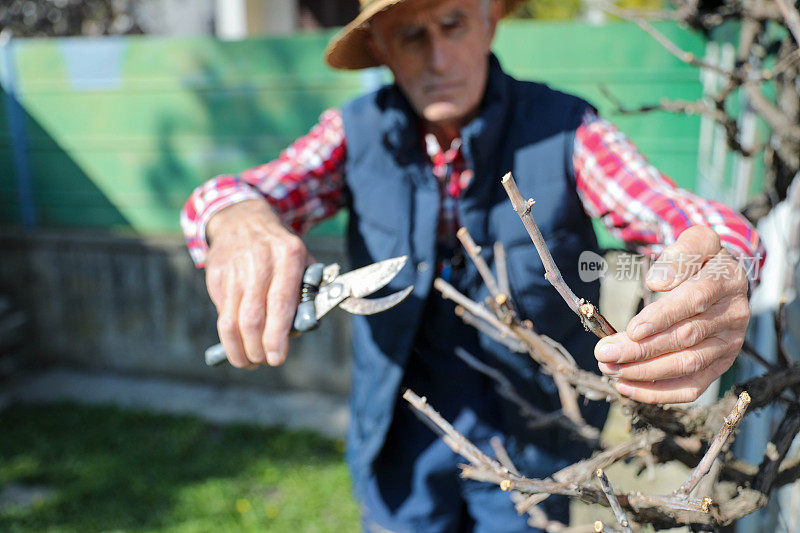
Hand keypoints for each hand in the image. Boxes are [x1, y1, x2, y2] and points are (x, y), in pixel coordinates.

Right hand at [205, 199, 307, 367]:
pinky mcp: (215, 275)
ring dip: (239, 348)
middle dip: (257, 348)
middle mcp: (260, 261)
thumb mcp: (303, 260)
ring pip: (231, 320)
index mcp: (288, 255)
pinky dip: (228, 334)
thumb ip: (306, 293)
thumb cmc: (280, 249)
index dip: (277, 336)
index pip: (280, 304)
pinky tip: (237, 342)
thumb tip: (298, 330)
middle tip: (263, 361)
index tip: (277, 358)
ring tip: (248, 361)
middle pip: (253, 317)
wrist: (243, 219)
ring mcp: (234, 269)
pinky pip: (221, 312)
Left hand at [594, 225, 750, 403]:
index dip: (662, 317)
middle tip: (605, 353)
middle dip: (641, 350)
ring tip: (609, 369)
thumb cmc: (700, 260)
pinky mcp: (719, 366)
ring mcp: (728, 345)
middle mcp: (733, 317)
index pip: (694, 301)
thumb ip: (680, 255)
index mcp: (727, 282)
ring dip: (644, 372)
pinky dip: (658, 393)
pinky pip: (691, 387)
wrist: (723, 277)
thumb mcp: (696, 241)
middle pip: (685, 338)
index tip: (631, 329)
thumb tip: (659, 280)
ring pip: (686, 366)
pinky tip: (626, 387)